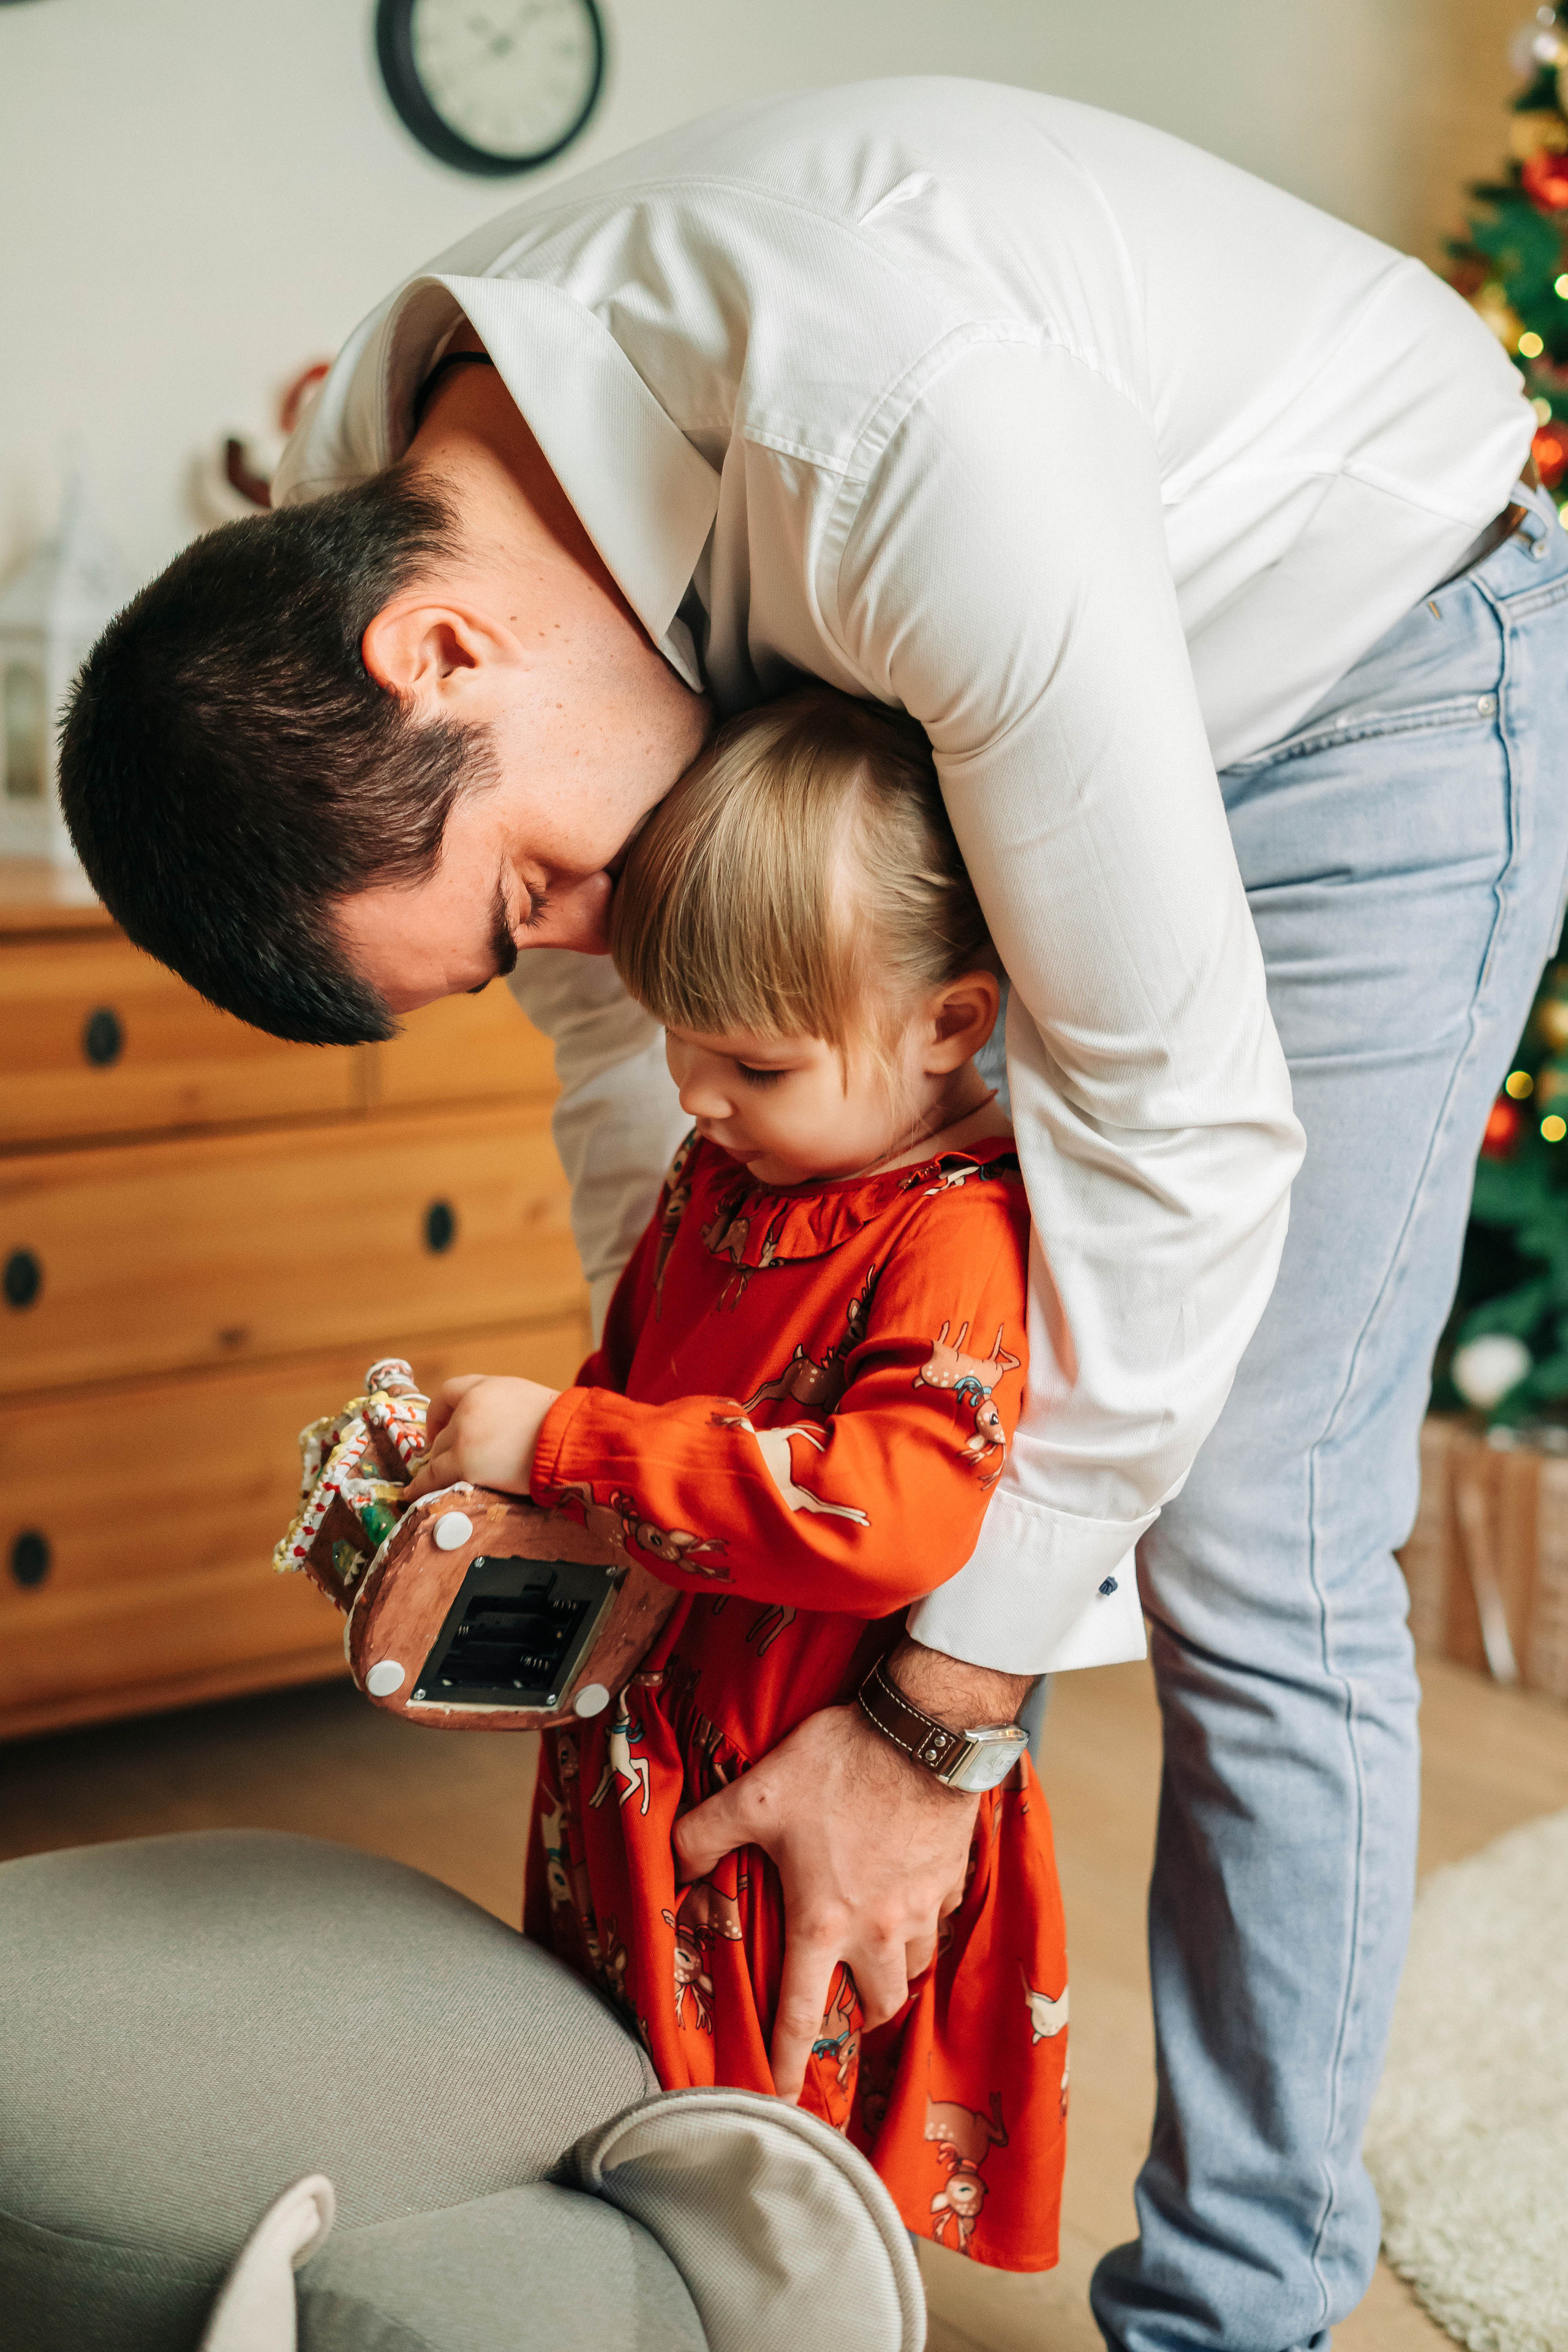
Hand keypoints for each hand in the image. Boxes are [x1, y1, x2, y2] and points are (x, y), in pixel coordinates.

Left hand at [402, 1374, 560, 1499]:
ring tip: (440, 1480)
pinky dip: (420, 1486)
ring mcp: (464, 1434)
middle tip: (451, 1462)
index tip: (439, 1428)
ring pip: (439, 1454)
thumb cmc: (561, 1426)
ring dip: (442, 1467)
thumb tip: (494, 1430)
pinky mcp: (465, 1463)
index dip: (439, 1413)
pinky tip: (412, 1493)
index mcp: (486, 1387)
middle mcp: (469, 1406)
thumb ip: (502, 1408)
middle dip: (445, 1447)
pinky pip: (433, 1476)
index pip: (449, 1392)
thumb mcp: (528, 1401)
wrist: (571, 1442)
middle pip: (444, 1430)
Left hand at [672, 1638, 1032, 2099]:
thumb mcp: (755, 1792)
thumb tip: (676, 1863)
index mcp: (824, 1922)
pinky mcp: (952, 1881)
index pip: (801, 2017)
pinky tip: (906, 1898)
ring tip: (871, 1955)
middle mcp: (878, 1931)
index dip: (786, 2066)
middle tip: (838, 2007)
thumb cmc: (840, 1764)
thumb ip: (706, 1833)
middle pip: (875, 2007)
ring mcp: (923, 1909)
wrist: (923, 1732)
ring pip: (912, 1970)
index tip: (781, 2101)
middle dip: (856, 2019)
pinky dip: (923, 1923)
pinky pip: (939, 1921)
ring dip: (892, 1972)